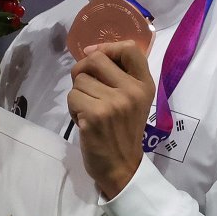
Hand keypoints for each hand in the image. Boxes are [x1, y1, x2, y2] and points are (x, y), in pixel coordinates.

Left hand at [67, 40, 155, 198]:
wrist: (122, 168)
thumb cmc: (124, 132)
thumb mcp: (135, 101)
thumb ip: (121, 76)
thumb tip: (91, 51)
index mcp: (144, 85)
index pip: (129, 49)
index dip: (107, 47)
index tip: (96, 56)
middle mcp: (132, 91)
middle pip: (95, 59)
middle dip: (83, 71)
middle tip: (86, 88)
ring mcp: (113, 103)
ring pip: (79, 80)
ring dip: (78, 94)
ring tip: (89, 110)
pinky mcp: (94, 115)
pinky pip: (72, 97)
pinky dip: (72, 109)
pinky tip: (83, 121)